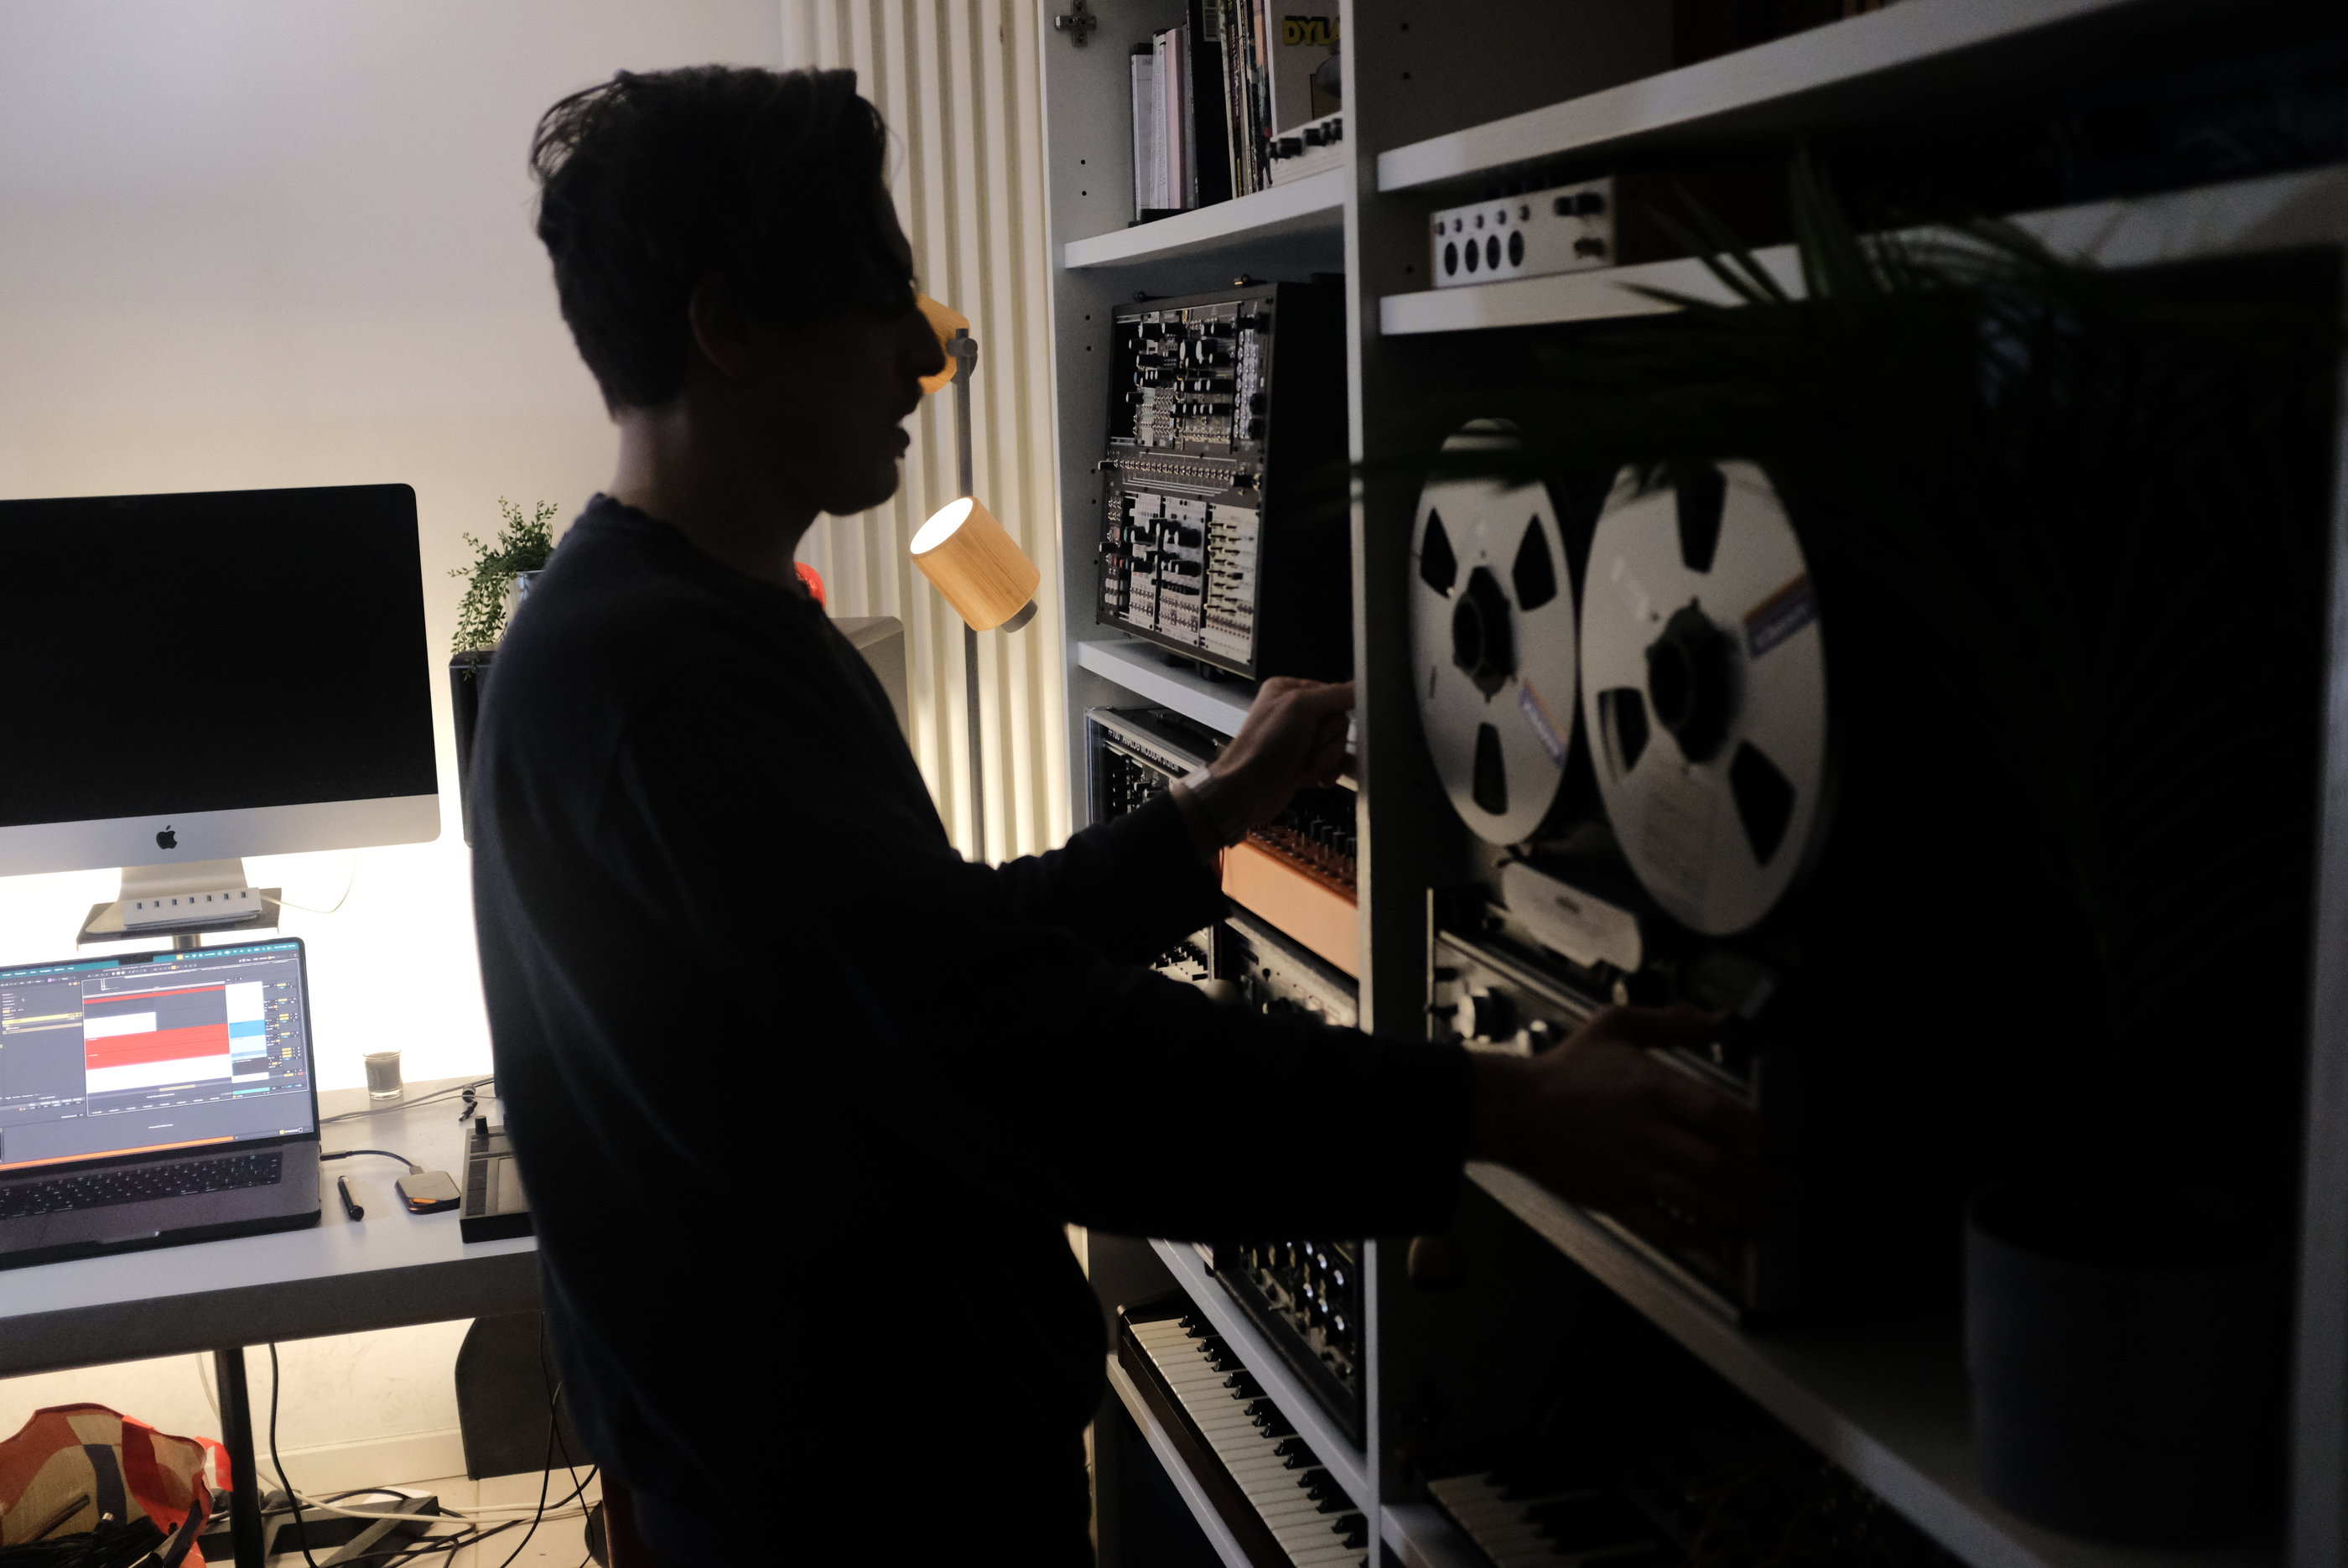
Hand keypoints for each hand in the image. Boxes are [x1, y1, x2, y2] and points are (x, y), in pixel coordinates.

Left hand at [1185, 677, 1353, 845]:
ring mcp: (1299, 740)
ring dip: (1326, 759)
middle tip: (1310, 749)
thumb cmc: (1266, 744)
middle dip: (1328, 741)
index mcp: (1289, 690)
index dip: (1333, 714)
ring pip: (1337, 745)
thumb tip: (1361, 685)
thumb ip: (1336, 694)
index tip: (1319, 727)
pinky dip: (1327, 773)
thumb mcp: (1301, 707)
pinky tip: (1315, 778)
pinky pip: (1332, 764)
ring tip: (1307, 766)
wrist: (1249, 790)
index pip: (1333, 694)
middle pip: (1338, 722)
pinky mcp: (1303, 763)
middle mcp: (1294, 713)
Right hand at [1468, 1005, 1768, 1234]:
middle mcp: (1649, 1134)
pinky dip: (1702, 1240)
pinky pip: (1668, 1230)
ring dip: (1744, 1217)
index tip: (1775, 1141)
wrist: (1513, 1111)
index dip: (1758, 1134)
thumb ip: (1673, 1023)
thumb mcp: (1617, 1026)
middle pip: (1720, 1169)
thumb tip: (1720, 1019)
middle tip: (1788, 1190)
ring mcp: (1633, 1173)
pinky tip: (1725, 1240)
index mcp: (1653, 1089)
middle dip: (1764, 1186)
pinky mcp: (1617, 1201)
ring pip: (1701, 1206)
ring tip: (1770, 1218)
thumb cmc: (1566, 1070)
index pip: (1721, 1115)